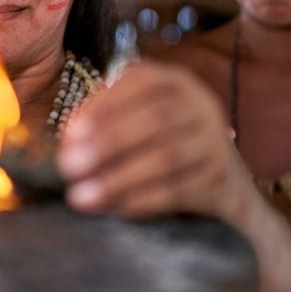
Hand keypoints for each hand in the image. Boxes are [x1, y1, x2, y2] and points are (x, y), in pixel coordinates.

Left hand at [56, 61, 249, 222]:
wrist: (222, 185)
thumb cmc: (161, 146)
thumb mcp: (137, 122)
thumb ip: (104, 123)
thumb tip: (68, 142)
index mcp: (174, 82)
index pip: (141, 82)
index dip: (104, 106)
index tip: (69, 135)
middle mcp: (200, 105)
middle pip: (155, 119)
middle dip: (107, 143)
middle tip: (69, 168)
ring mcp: (215, 142)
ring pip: (167, 157)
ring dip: (119, 178)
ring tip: (82, 197)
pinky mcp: (221, 180)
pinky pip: (180, 190)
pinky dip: (144, 200)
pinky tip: (116, 209)